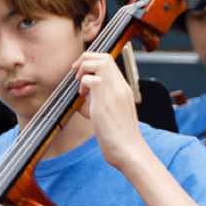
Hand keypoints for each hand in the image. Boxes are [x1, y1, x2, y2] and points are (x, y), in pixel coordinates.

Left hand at [78, 52, 142, 166]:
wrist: (128, 149)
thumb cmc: (119, 136)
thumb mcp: (111, 112)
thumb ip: (99, 100)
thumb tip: (83, 95)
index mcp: (123, 88)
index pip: (109, 61)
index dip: (92, 62)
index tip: (82, 74)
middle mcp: (121, 86)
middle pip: (104, 56)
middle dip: (85, 60)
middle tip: (76, 74)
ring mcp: (114, 91)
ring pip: (99, 61)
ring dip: (84, 70)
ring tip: (81, 87)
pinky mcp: (105, 99)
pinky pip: (89, 79)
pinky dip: (82, 86)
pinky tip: (82, 99)